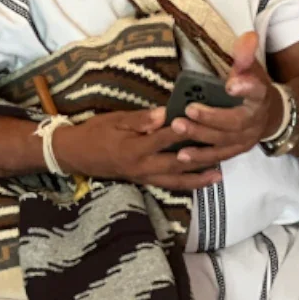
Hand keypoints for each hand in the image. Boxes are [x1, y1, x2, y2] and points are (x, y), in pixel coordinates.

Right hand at [54, 107, 222, 189]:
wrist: (76, 154)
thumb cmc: (94, 132)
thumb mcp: (114, 120)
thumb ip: (140, 119)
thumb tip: (164, 114)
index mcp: (134, 148)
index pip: (163, 139)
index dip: (182, 132)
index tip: (201, 123)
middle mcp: (142, 166)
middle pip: (176, 165)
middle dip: (199, 161)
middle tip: (222, 154)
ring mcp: (143, 176)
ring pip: (175, 181)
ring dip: (198, 179)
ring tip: (218, 175)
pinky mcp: (143, 181)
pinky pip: (168, 185)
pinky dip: (184, 184)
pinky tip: (198, 181)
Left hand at [169, 33, 284, 167]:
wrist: (270, 114)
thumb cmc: (252, 86)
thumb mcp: (251, 67)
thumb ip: (245, 54)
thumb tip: (247, 36)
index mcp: (260, 96)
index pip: (257, 91)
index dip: (245, 88)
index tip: (230, 84)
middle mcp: (255, 120)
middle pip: (235, 122)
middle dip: (211, 118)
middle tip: (187, 110)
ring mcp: (247, 139)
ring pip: (224, 141)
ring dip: (200, 136)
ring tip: (177, 128)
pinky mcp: (236, 150)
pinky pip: (219, 156)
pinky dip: (201, 156)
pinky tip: (182, 155)